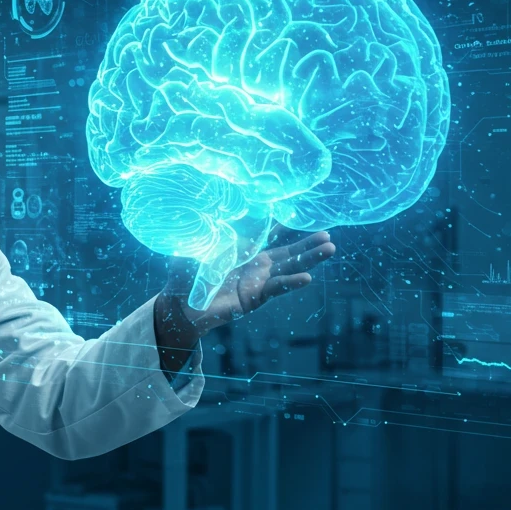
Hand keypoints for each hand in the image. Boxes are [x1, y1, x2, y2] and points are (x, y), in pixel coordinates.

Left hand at [161, 227, 336, 340]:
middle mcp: (255, 264)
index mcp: (244, 249)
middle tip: (329, 233)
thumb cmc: (187, 274)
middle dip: (308, 242)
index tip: (304, 211)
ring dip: (309, 259)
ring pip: (289, 267)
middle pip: (287, 251)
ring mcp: (257, 281)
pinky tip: (307, 278)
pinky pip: (276, 288)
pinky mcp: (254, 297)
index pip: (269, 232)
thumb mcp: (200, 246)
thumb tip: (219, 204)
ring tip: (330, 249)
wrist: (180, 305)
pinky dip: (291, 283)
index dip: (285, 223)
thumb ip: (214, 229)